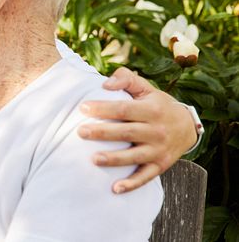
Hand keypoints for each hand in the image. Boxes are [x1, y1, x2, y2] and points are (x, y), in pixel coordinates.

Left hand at [77, 67, 196, 193]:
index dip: (104, 108)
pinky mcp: (160, 165)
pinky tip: (115, 188)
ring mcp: (159, 150)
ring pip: (134, 157)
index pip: (124, 109)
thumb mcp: (146, 88)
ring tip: (93, 159)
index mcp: (152, 110)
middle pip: (127, 132)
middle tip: (80, 132)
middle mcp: (157, 131)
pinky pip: (145, 177)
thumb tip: (105, 84)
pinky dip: (131, 184)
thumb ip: (126, 79)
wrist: (188, 127)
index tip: (83, 108)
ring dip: (114, 159)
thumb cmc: (157, 104)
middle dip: (103, 133)